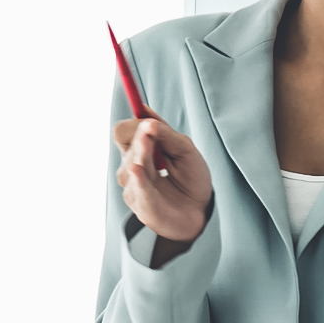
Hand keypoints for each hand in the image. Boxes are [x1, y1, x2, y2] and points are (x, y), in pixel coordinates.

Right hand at [116, 116, 213, 250]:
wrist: (200, 210)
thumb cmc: (191, 179)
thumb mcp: (184, 149)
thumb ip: (166, 133)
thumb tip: (144, 112)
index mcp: (140, 150)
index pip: (123, 132)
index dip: (135, 125)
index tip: (150, 123)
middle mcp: (131, 167)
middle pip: (125, 144)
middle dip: (141, 138)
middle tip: (151, 131)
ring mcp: (132, 186)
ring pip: (131, 164)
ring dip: (143, 155)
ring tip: (162, 164)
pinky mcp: (139, 204)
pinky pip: (138, 188)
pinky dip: (139, 179)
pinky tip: (138, 169)